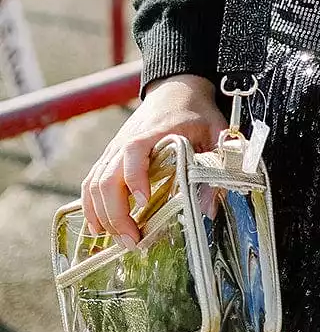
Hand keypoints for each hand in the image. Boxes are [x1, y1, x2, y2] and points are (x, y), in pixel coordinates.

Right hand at [80, 73, 226, 249]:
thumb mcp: (216, 133)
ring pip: (94, 184)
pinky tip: (100, 228)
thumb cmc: (197, 113)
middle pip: (107, 177)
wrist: (175, 89)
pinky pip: (91, 183)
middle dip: (116, 213)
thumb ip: (216, 166)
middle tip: (134, 241)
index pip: (134, 151)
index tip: (144, 203)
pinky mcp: (109, 157)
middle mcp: (126, 140)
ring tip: (120, 241)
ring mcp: (114, 149)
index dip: (135, 177)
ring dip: (103, 215)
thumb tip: (208, 210)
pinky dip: (90, 207)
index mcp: (154, 131)